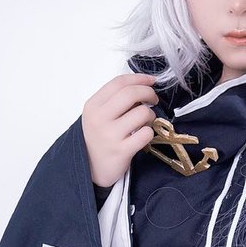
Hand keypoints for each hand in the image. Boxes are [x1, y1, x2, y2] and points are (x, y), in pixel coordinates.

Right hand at [82, 72, 159, 188]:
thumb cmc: (99, 137)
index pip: (119, 83)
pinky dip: (149, 133)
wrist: (91, 168)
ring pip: (142, 113)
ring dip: (150, 115)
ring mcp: (110, 135)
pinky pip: (146, 133)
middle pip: (131, 94)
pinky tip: (142, 136)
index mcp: (93, 105)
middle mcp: (99, 118)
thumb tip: (143, 85)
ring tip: (146, 122)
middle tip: (154, 99)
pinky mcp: (122, 151)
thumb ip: (115, 99)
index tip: (151, 81)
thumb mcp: (98, 114)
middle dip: (148, 93)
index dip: (139, 78)